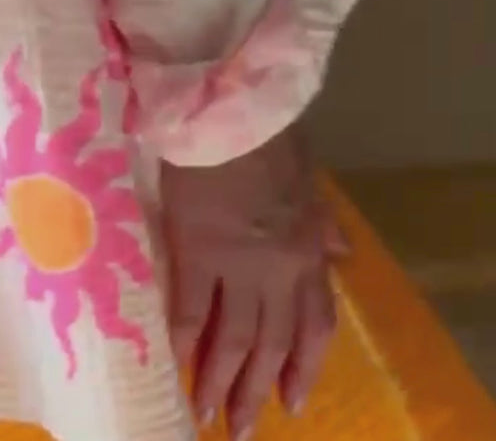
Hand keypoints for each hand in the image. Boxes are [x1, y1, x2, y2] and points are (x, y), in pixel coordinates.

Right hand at [159, 125, 343, 439]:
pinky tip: (171, 362)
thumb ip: (320, 220)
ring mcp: (238, 261)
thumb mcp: (307, 176)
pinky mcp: (196, 248)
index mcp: (308, 247)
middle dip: (257, 388)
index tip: (292, 399)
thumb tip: (340, 254)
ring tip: (206, 411)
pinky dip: (182, 340)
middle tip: (241, 426)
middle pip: (274, 342)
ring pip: (235, 336)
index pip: (315, 322)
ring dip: (219, 379)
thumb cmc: (265, 129)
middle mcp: (281, 266)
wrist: (230, 103)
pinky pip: (189, 307)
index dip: (305, 365)